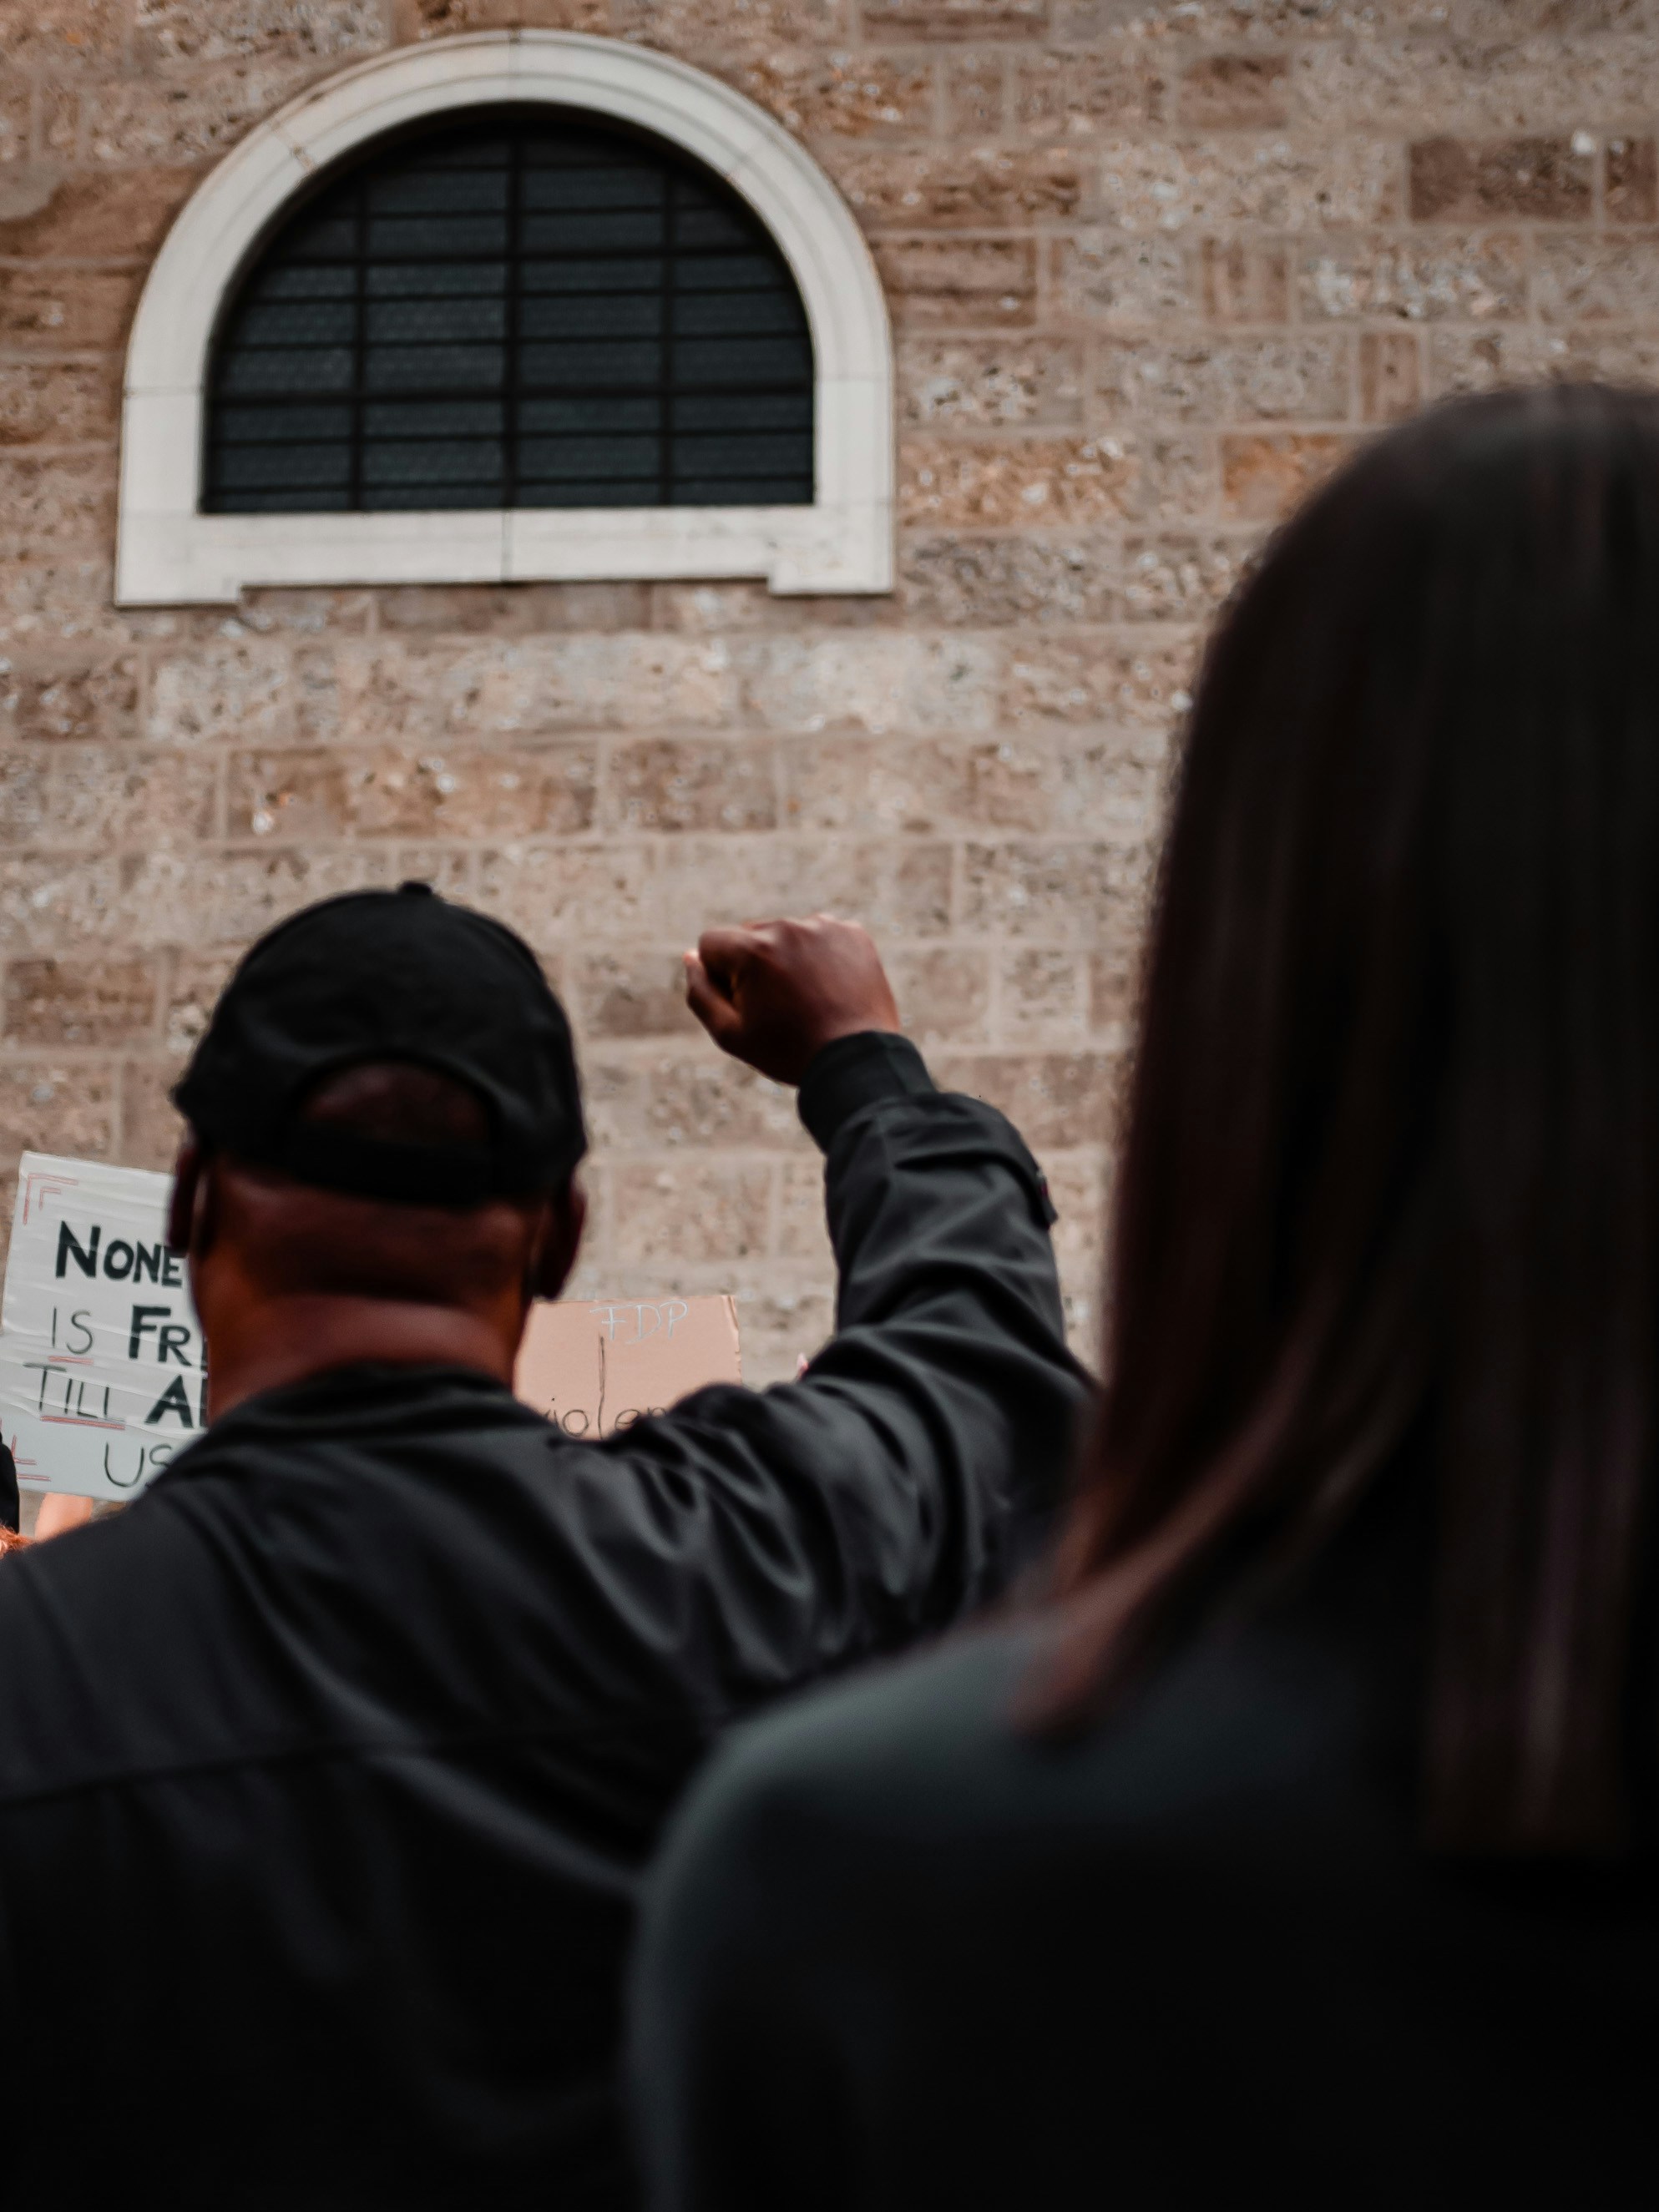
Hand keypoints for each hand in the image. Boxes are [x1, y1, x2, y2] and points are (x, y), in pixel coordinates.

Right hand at [684, 915, 901, 1085]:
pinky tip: (830, 988)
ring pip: (787, 936)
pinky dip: (820, 956)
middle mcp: (788, 927)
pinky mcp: (853, 933)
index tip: (745, 1003)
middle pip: (750, 936)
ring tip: (808, 999)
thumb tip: (691, 956)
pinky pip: (821, 937)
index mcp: (753, 949)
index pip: (712, 942)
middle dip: (754, 964)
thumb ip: (701, 993)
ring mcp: (825, 927)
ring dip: (787, 958)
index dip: (720, 975)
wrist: (857, 1060)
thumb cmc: (789, 1052)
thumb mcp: (730, 1034)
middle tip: (779, 1007)